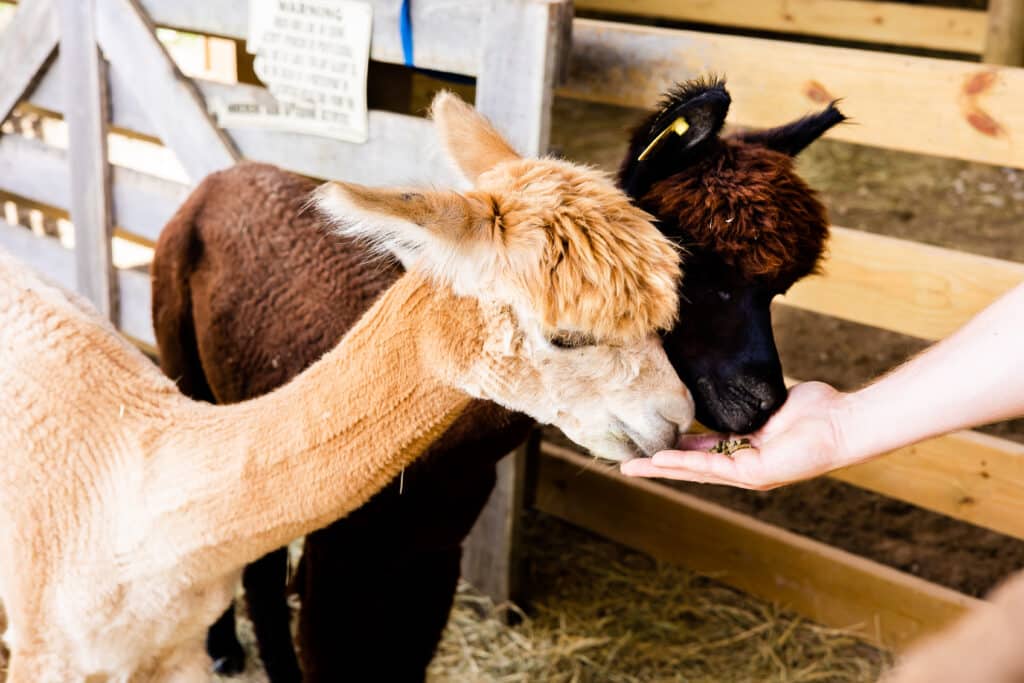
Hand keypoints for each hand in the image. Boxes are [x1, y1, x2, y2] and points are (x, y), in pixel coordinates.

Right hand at [620, 382, 852, 489]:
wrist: (843, 422)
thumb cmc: (818, 410)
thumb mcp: (772, 403)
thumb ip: (750, 402)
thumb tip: (736, 385)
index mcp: (746, 448)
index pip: (701, 449)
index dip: (674, 447)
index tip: (650, 442)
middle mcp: (743, 465)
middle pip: (691, 465)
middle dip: (659, 465)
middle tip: (629, 466)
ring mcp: (748, 472)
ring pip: (695, 469)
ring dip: (663, 468)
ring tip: (634, 467)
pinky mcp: (754, 473)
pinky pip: (711, 466)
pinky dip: (684, 463)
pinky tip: (662, 460)